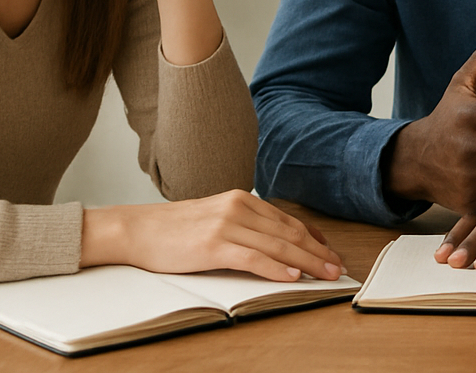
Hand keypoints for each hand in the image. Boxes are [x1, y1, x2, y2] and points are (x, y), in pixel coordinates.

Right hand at [81, 190, 346, 281]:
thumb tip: (275, 243)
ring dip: (306, 262)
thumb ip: (245, 225)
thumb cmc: (175, 229)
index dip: (313, 237)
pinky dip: (276, 268)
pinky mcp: (213, 244)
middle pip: (288, 232)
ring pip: (277, 245)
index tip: (330, 251)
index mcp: (242, 199)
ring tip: (326, 274)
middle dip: (318, 251)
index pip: (287, 221)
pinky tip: (292, 276)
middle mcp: (239, 207)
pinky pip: (253, 257)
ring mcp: (227, 224)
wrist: (138, 229)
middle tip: (338, 266)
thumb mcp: (216, 218)